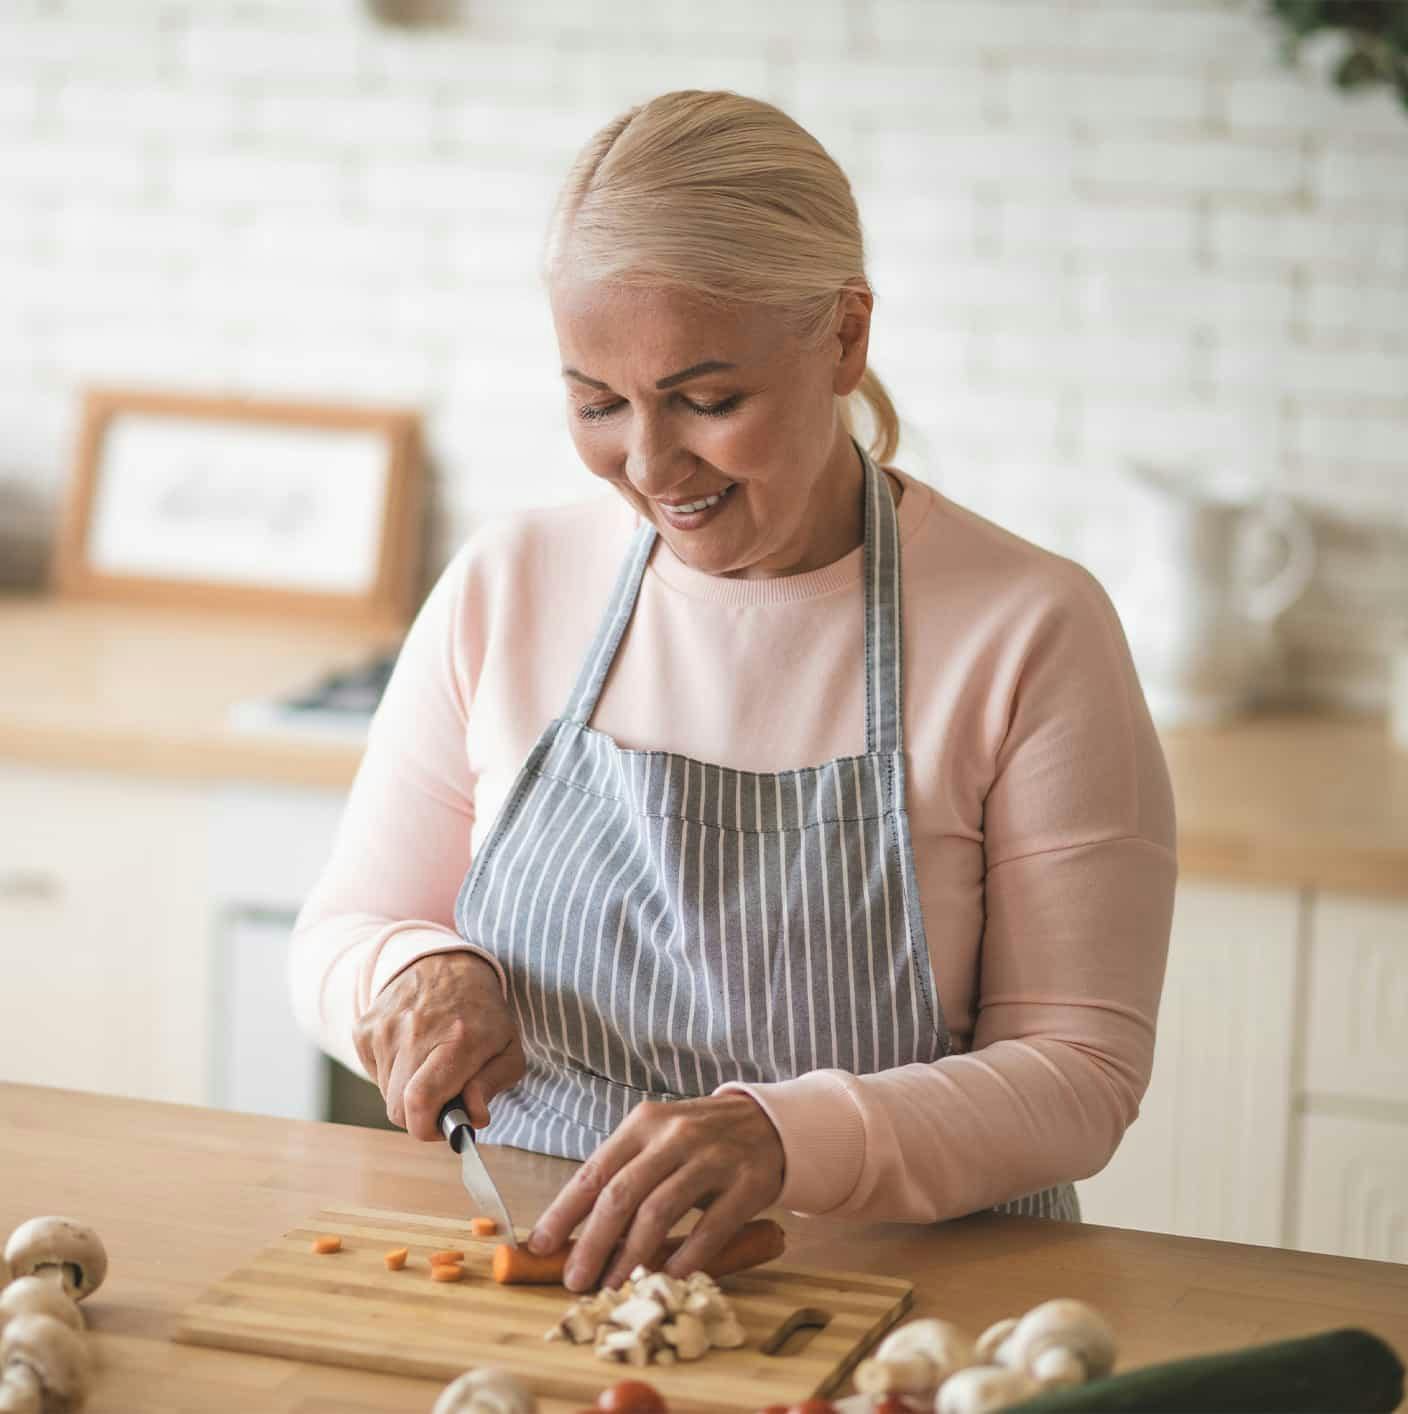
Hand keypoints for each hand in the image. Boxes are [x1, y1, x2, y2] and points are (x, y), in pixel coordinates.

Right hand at [352, 951, 523, 1139]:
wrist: (443, 963)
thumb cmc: (481, 1012)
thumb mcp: (509, 1047)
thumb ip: (493, 1085)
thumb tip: (472, 1115)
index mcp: (457, 1040)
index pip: (421, 1102)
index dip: (428, 1128)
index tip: (444, 1126)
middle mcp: (415, 1033)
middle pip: (398, 1109)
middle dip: (420, 1116)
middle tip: (442, 1096)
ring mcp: (384, 1029)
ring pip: (386, 1094)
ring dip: (407, 1092)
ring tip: (429, 1064)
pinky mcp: (365, 1029)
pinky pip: (373, 1073)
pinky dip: (392, 1074)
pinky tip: (411, 1051)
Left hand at [528, 1093, 784, 1291]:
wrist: (769, 1122)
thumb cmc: (700, 1139)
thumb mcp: (658, 1141)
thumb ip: (624, 1176)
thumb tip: (577, 1232)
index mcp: (643, 1123)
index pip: (594, 1171)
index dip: (564, 1212)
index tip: (540, 1246)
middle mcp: (674, 1136)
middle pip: (622, 1193)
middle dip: (592, 1243)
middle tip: (574, 1280)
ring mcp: (712, 1157)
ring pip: (661, 1210)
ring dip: (632, 1256)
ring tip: (613, 1286)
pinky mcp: (747, 1182)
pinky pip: (711, 1227)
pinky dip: (687, 1257)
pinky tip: (669, 1276)